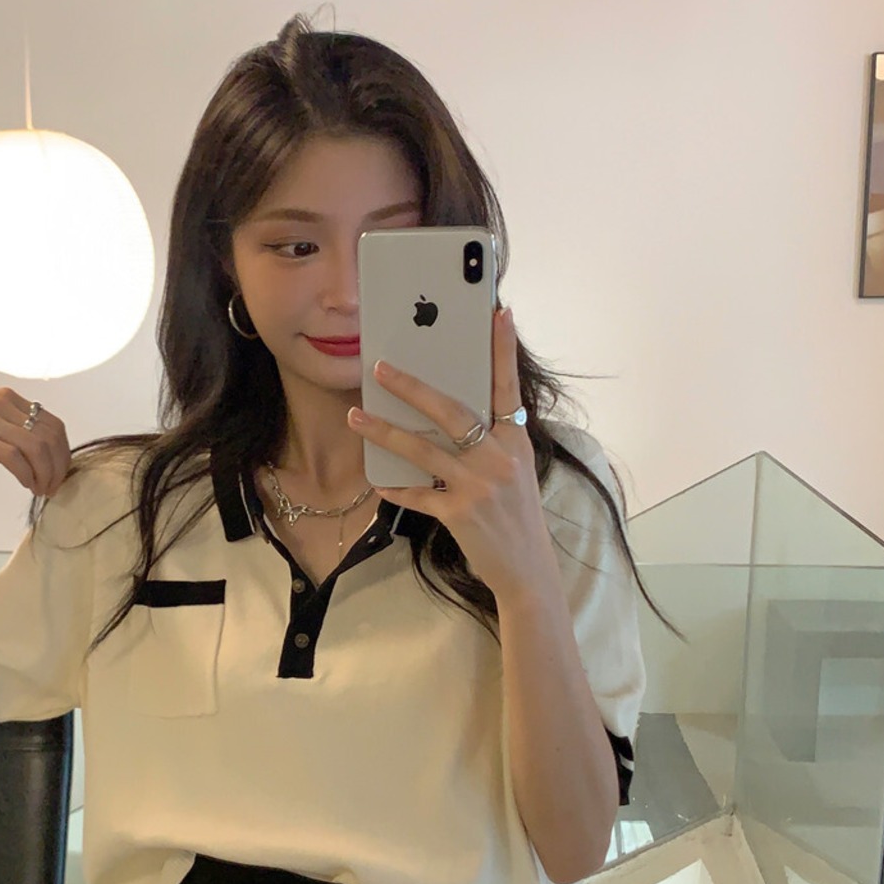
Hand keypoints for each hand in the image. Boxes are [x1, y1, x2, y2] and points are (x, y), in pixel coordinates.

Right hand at [0, 387, 70, 497]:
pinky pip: (13, 457)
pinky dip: (27, 474)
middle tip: (54, 486)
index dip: (63, 452)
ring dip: (45, 474)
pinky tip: (27, 484)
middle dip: (58, 466)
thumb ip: (14, 425)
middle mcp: (1, 403)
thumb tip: (45, 448)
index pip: (53, 424)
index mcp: (9, 397)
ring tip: (41, 489)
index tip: (60, 472)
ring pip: (35, 447)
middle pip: (49, 437)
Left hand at [347, 305, 553, 602]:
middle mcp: (499, 456)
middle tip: (381, 369)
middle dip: (412, 388)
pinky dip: (395, 487)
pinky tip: (376, 481)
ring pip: (423, 450)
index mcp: (516, 440)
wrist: (527, 570)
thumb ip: (491, 441)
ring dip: (385, 432)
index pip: (507, 386)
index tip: (497, 313)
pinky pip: (417, 494)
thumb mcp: (515, 471)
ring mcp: (479, 485)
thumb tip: (452, 416)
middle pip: (451, 412)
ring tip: (356, 418)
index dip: (502, 350)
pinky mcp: (459, 512)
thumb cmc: (517, 516)